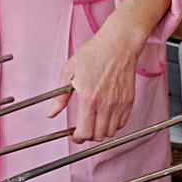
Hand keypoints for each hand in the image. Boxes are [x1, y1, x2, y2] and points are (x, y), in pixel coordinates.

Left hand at [47, 28, 137, 142]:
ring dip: (101, 131)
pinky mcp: (129, 101)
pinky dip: (114, 124)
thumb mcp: (69, 71)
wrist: (118, 44)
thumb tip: (51, 113)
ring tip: (95, 122)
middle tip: (83, 128)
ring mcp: (119, 104)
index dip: (78, 137)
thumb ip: (60, 97)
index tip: (75, 135)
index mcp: (89, 98)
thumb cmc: (94, 53)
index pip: (85, 132)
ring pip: (111, 132)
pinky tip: (106, 116)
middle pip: (98, 136)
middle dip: (88, 136)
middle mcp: (106, 104)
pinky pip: (122, 123)